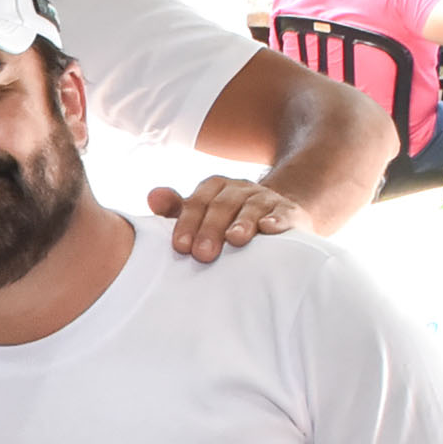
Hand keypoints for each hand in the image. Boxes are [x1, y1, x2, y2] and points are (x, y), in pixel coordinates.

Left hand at [146, 176, 300, 260]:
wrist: (274, 218)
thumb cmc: (227, 222)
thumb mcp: (200, 215)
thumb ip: (174, 209)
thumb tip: (152, 197)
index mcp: (214, 189)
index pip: (196, 202)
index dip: (187, 224)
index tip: (181, 247)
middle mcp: (239, 190)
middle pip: (222, 205)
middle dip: (210, 229)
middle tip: (202, 255)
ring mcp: (265, 199)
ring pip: (252, 207)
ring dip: (243, 223)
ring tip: (235, 240)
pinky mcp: (289, 212)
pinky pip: (283, 213)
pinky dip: (277, 219)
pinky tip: (269, 228)